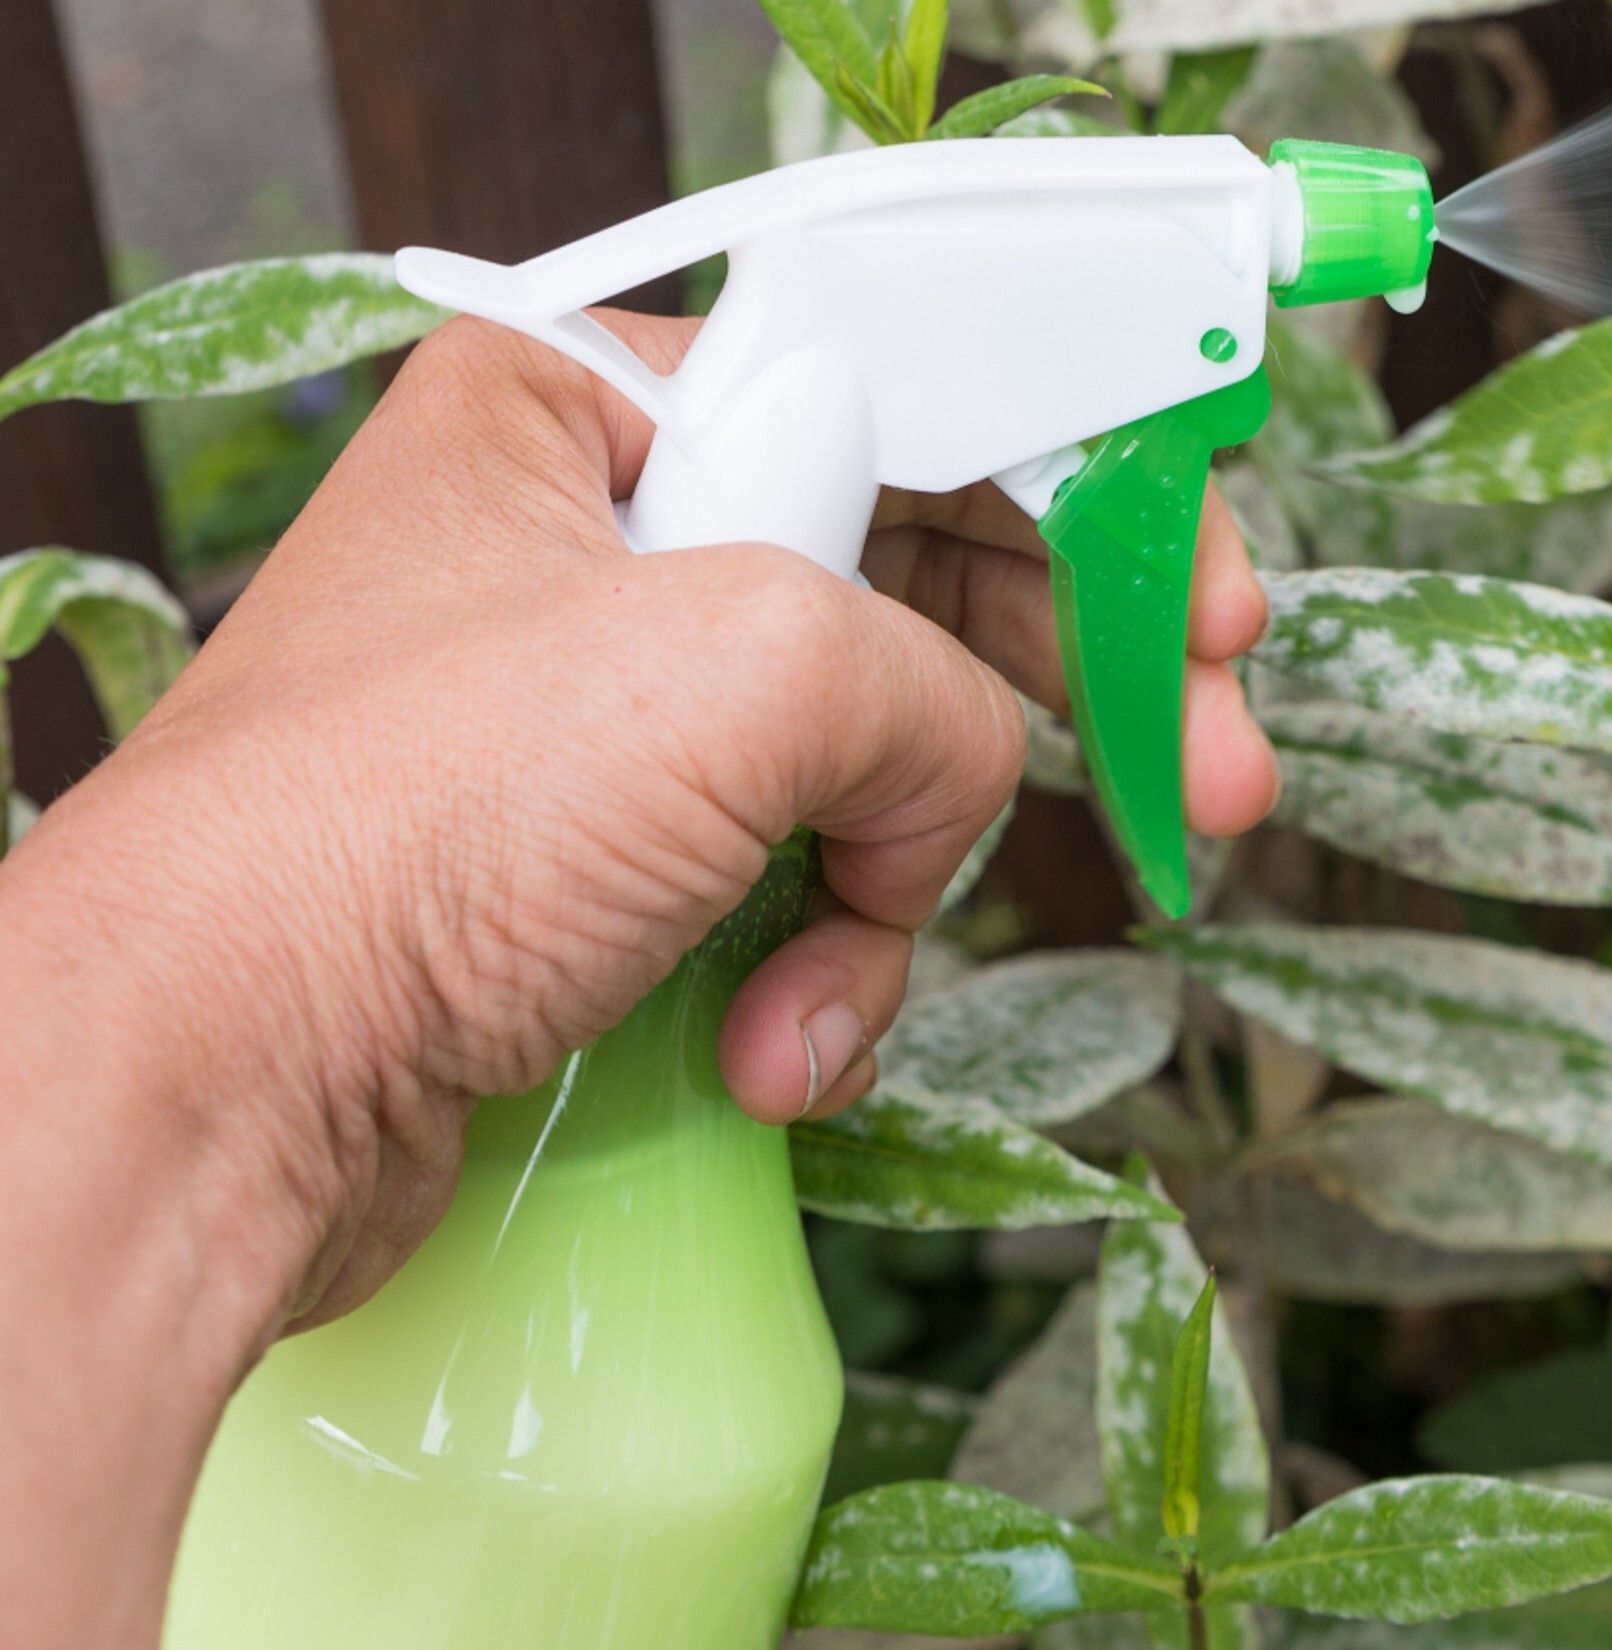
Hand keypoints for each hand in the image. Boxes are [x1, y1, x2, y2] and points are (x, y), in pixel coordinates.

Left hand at [2, 311, 1274, 1349]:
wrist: (205, 1094)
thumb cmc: (416, 825)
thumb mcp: (748, 665)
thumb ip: (935, 678)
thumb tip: (961, 774)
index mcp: (593, 413)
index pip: (915, 405)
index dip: (1094, 500)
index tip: (1214, 612)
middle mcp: (594, 552)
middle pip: (917, 596)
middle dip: (1056, 714)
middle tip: (1219, 783)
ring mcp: (592, 731)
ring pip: (865, 781)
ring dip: (893, 904)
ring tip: (823, 995)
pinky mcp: (594, 886)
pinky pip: (791, 904)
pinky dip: (815, 987)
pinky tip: (763, 1055)